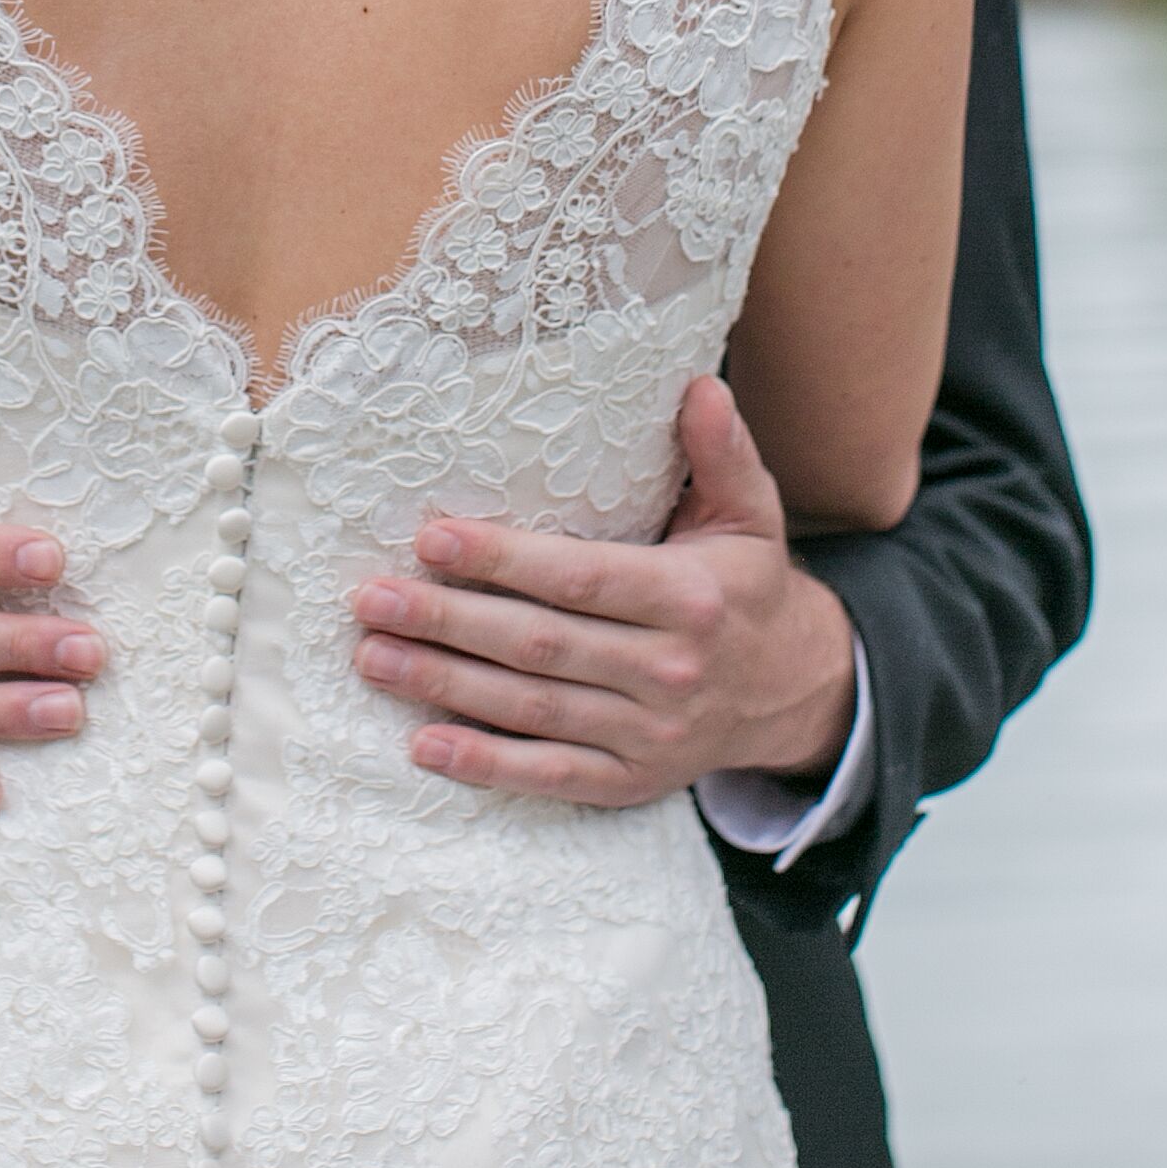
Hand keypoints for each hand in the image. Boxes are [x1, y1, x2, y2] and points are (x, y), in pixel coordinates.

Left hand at [348, 377, 856, 807]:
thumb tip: (700, 386)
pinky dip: (485, 765)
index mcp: (690, 598)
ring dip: (445, 685)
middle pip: (541, 646)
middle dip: (449, 622)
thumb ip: (721, 453)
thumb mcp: (751, 514)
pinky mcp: (631, 781)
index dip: (504, 561)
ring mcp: (650, 735)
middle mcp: (670, 671)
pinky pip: (549, 775)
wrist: (794, 690)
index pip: (581, 579)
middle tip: (372, 598)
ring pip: (532, 710)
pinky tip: (423, 744)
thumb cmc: (747, 585)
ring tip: (373, 656)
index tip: (431, 538)